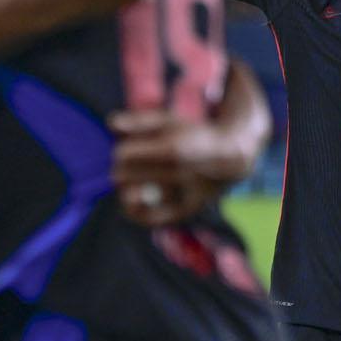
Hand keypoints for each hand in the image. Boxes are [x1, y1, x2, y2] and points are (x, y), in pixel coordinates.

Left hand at [107, 109, 250, 226]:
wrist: (230, 158)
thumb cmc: (191, 135)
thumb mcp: (168, 121)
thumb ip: (138, 121)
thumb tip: (109, 123)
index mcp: (172, 148)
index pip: (124, 155)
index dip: (122, 150)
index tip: (130, 149)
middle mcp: (178, 174)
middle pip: (124, 176)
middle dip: (123, 169)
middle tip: (131, 165)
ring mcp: (182, 195)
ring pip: (132, 199)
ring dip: (126, 188)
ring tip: (132, 181)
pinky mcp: (184, 210)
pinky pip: (150, 218)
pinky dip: (136, 212)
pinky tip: (132, 202)